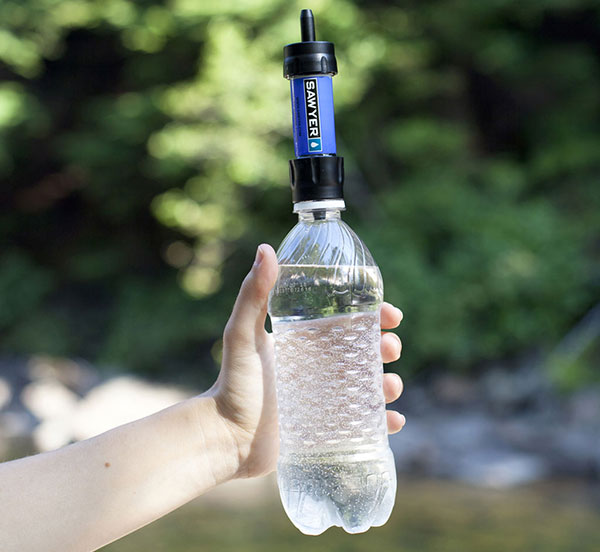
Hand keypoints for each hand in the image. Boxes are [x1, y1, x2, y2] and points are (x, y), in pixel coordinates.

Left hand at [211, 244, 404, 478]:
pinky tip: (393, 421)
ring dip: (390, 383)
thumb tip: (266, 248)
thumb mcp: (243, 335)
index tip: (391, 315)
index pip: (348, 322)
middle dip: (386, 348)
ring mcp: (327, 398)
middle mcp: (320, 367)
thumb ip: (253, 294)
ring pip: (371, 386)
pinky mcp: (329, 427)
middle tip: (390, 349)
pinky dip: (384, 421)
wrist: (226, 437)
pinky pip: (365, 422)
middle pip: (366, 352)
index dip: (374, 316)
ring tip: (390, 387)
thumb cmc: (233, 384)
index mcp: (307, 342)